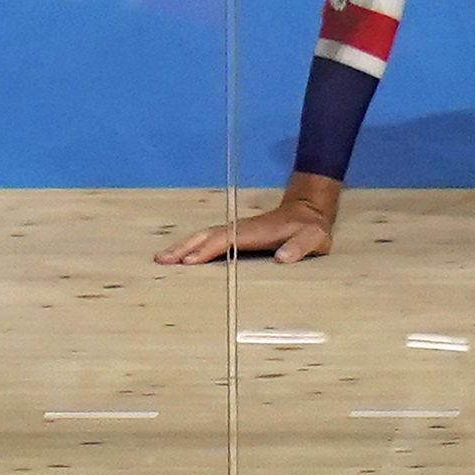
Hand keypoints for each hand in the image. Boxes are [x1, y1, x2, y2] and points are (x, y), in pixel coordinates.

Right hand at [157, 176, 340, 265]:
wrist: (308, 212)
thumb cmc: (310, 229)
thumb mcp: (313, 238)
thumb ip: (300, 247)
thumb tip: (283, 258)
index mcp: (254, 232)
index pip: (226, 241)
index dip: (207, 251)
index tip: (188, 262)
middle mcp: (240, 229)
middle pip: (206, 236)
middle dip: (184, 247)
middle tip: (161, 260)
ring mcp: (235, 231)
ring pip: (204, 237)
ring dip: (183, 246)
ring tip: (161, 258)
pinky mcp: (235, 235)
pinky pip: (208, 240)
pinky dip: (191, 247)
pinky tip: (180, 257)